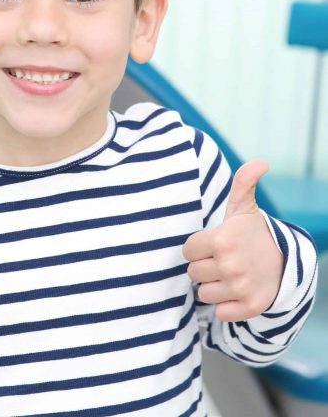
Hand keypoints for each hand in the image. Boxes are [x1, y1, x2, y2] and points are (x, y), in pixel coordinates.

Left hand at [183, 160, 283, 321]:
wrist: (287, 262)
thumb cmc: (255, 233)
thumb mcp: (244, 208)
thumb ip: (243, 183)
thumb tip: (260, 162)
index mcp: (222, 240)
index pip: (187, 251)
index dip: (198, 248)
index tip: (213, 244)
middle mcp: (229, 265)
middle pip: (193, 273)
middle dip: (205, 266)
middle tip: (222, 259)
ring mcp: (239, 288)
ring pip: (203, 293)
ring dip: (213, 286)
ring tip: (229, 275)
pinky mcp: (249, 308)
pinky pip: (219, 312)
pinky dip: (225, 305)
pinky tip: (235, 292)